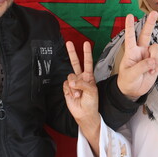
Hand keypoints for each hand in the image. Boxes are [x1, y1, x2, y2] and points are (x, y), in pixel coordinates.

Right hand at [64, 41, 100, 156]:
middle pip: (75, 62)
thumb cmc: (91, 102)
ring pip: (70, 76)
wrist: (85, 113)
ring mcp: (73, 83)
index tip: (86, 43)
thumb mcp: (92, 91)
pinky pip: (65, 85)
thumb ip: (82, 83)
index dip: (86, 53)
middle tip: (68, 43)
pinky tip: (73, 95)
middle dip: (72, 53)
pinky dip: (69, 90)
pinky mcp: (67, 88)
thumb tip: (72, 81)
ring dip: (74, 86)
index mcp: (89, 77)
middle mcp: (81, 78)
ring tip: (78, 95)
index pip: (87, 62)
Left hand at [116, 11, 157, 98]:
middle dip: (150, 23)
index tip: (129, 15)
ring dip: (155, 57)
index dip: (129, 26)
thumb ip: (141, 66)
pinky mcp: (156, 63)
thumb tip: (153, 61)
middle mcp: (141, 50)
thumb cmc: (127, 81)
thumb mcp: (130, 74)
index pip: (130, 37)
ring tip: (150, 69)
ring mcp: (149, 56)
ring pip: (157, 49)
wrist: (133, 91)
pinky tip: (152, 73)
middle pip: (146, 34)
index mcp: (131, 51)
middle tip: (154, 13)